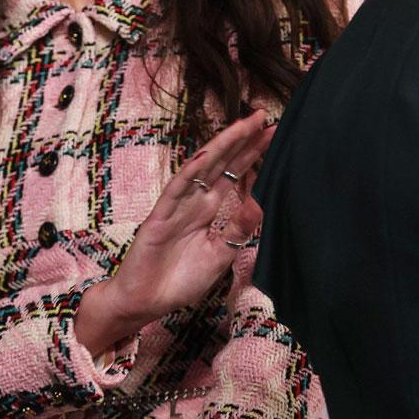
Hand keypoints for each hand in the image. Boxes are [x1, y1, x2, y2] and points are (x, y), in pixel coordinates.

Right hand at [75, 111, 273, 354]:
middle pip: (221, 163)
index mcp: (209, 209)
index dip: (251, 153)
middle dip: (241, 140)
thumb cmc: (180, 280)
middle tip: (263, 116)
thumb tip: (262, 204)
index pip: (234, 174)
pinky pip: (176, 191)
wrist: (145, 303)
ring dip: (220, 147)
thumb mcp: (219, 256)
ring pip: (201, 169)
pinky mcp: (159, 218)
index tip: (273, 133)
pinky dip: (189, 173)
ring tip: (241, 126)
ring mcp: (176, 206)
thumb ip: (238, 231)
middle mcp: (194, 201)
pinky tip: (205, 157)